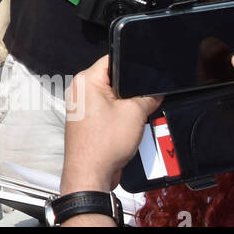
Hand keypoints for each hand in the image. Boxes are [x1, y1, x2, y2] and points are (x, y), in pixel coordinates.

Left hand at [61, 56, 161, 192]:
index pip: (111, 60)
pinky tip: (126, 129)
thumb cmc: (103, 144)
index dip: (131, 65)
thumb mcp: (135, 113)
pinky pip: (107, 112)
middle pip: (113, 81)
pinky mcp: (86, 121)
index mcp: (85, 81)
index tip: (144, 74)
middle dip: (130, 91)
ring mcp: (81, 107)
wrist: (91, 173)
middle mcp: (79, 91)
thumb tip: (155, 93)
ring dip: (126, 107)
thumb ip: (148, 97)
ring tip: (132, 119)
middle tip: (140, 102)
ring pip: (112, 98)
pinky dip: (119, 118)